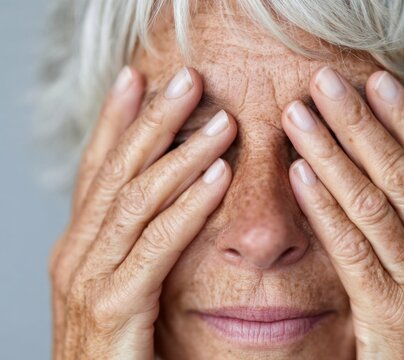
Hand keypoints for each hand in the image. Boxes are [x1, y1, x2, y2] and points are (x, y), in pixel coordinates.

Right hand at [48, 67, 236, 358]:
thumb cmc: (119, 349)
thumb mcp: (124, 286)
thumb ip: (139, 245)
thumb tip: (175, 200)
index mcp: (79, 245)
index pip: (99, 168)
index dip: (117, 120)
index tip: (140, 78)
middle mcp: (76, 253)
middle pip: (118, 171)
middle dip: (152, 121)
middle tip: (187, 79)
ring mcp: (89, 279)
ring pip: (137, 198)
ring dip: (181, 153)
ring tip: (220, 120)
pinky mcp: (113, 307)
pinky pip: (157, 244)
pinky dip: (188, 206)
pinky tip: (217, 176)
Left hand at [283, 67, 403, 358]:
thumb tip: (373, 179)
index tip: (375, 81)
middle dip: (362, 122)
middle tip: (327, 82)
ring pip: (375, 203)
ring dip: (333, 153)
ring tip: (300, 115)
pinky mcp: (392, 316)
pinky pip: (353, 249)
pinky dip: (325, 207)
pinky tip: (300, 174)